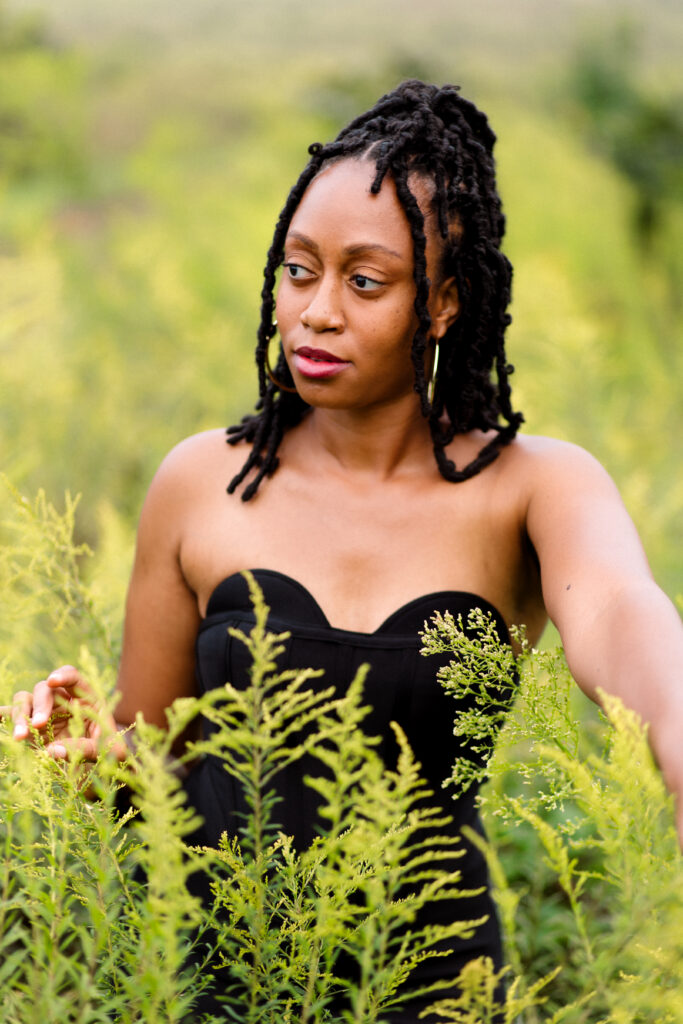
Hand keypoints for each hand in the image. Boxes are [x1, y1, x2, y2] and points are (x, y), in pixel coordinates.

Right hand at [1, 665, 124, 762]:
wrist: (100, 766)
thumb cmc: (109, 753)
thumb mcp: (110, 752)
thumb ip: (84, 749)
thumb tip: (52, 751)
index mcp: (87, 698)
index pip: (73, 677)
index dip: (63, 675)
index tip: (52, 680)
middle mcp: (62, 701)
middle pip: (44, 690)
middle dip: (39, 705)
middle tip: (38, 725)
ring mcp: (44, 713)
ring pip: (25, 701)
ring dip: (20, 715)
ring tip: (20, 737)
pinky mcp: (30, 728)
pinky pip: (11, 716)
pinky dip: (2, 715)